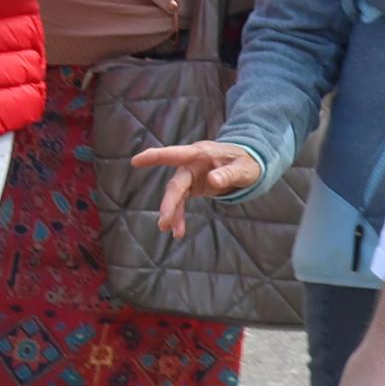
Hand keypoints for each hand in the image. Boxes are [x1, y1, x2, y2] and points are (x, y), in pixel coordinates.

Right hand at [135, 138, 261, 231]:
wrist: (248, 165)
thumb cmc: (246, 162)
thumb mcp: (244, 168)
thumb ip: (229, 173)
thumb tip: (212, 180)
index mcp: (200, 154)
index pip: (174, 154)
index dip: (154, 156)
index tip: (136, 161)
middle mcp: (191, 165)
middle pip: (175, 183)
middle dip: (169, 203)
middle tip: (163, 222)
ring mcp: (190, 176)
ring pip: (176, 196)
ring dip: (172, 213)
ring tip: (171, 231)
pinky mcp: (192, 187)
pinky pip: (181, 202)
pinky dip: (179, 216)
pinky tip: (178, 231)